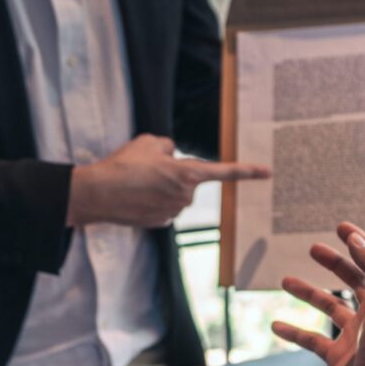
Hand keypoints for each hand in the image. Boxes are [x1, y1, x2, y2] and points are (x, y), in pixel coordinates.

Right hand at [67, 134, 269, 227]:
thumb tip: (173, 154)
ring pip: (176, 195)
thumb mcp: (147, 142)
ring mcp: (174, 212)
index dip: (247, 171)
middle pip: (189, 181)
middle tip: (146, 169)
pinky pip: (164, 207)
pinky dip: (153, 201)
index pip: (224, 172)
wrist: (97, 194)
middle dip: (173, 174)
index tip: (267, 173)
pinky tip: (136, 198)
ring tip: (137, 183)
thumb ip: (168, 146)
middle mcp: (185, 196)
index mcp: (187, 174)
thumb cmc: (122, 165)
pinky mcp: (161, 223)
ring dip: (162, 188)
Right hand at [272, 222, 364, 365]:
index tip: (341, 228)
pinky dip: (293, 332)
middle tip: (313, 248)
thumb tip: (355, 240)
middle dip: (334, 263)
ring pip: (327, 308)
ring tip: (284, 280)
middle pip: (352, 281)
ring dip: (308, 293)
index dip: (360, 243)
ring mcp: (353, 337)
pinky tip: (275, 325)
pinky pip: (311, 340)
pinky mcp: (337, 358)